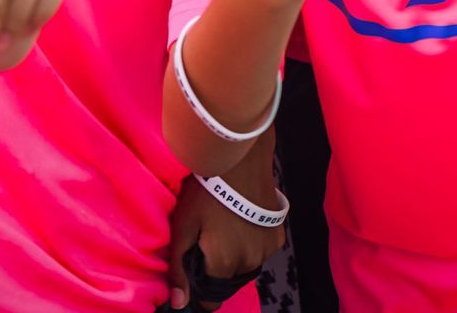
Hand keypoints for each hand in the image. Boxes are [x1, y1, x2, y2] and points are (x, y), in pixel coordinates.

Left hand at [165, 169, 284, 310]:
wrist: (239, 158)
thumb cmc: (204, 191)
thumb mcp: (183, 226)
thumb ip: (179, 268)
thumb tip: (179, 304)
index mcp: (224, 264)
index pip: (211, 299)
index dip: (199, 288)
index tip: (193, 268)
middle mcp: (249, 263)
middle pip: (228, 281)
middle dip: (216, 269)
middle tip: (206, 238)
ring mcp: (267, 249)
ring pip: (245, 267)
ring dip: (235, 257)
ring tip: (223, 228)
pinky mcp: (278, 235)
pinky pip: (261, 251)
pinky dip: (251, 243)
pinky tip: (241, 222)